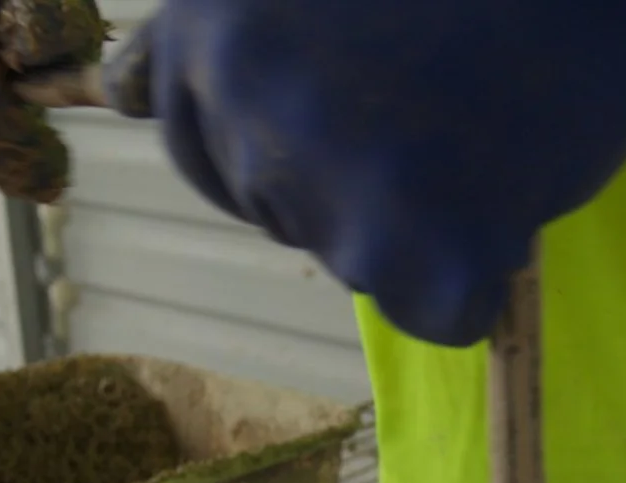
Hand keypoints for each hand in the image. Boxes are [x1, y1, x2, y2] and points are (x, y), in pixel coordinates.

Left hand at [121, 0, 625, 345]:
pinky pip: (432, 312)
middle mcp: (248, 106)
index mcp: (212, 28)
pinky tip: (509, 184)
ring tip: (478, 123)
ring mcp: (331, 189)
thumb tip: (116, 93)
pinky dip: (475, 277)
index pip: (191, 139)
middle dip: (347, 177)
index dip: (280, 131)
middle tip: (432, 98)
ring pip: (355, 261)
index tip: (347, 102)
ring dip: (417, 222)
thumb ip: (213, 36)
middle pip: (274, 207)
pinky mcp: (421, 257)